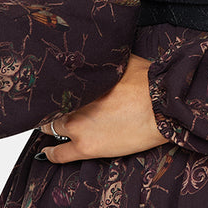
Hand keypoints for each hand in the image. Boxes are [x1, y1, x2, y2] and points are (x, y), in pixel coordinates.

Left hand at [37, 54, 167, 161]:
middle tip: (53, 108)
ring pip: (51, 128)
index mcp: (80, 83)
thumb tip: (98, 52)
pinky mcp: (86, 147)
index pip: (55, 87)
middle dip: (52, 107)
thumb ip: (103, 62)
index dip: (55, 90)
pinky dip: (51, 153)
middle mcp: (73, 104)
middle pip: (51, 107)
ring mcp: (77, 127)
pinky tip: (45, 152)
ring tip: (49, 127)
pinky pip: (59, 154)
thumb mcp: (121, 61)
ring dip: (51, 127)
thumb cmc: (147, 82)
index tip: (56, 90)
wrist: (162, 106)